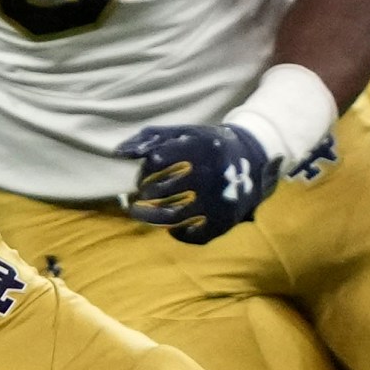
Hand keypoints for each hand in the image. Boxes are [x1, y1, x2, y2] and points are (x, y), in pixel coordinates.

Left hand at [115, 123, 276, 245]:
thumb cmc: (205, 144)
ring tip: (141, 213)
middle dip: (145, 194)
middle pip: (162, 190)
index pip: (157, 160)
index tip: (143, 175)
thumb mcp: (182, 133)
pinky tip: (174, 227)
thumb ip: (150, 138)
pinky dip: (180, 234)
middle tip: (143, 195)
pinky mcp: (226, 219)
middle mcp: (210, 173)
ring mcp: (218, 199)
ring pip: (173, 216)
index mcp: (199, 147)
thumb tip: (119, 153)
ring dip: (151, 217)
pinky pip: (196, 236)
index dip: (144, 171)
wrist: (251, 156)